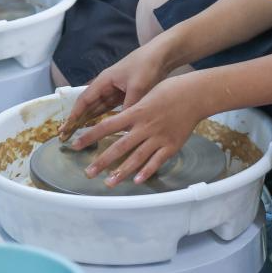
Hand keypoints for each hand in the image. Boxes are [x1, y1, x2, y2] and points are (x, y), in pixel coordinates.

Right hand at [58, 42, 169, 141]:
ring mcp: (116, 90)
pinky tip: (105, 130)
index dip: (74, 115)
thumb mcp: (137, 87)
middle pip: (89, 106)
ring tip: (82, 137)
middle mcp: (107, 86)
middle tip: (69, 137)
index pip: (84, 100)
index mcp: (104, 81)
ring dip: (91, 121)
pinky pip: (112, 109)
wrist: (162, 55)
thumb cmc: (146, 66)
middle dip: (79, 120)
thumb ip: (129, 107)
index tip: (65, 129)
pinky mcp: (126, 94)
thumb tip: (124, 128)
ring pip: (100, 108)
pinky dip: (107, 118)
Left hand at [70, 74, 205, 187]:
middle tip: (88, 173)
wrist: (195, 94)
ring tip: (109, 183)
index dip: (90, 136)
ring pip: (137, 158)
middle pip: (120, 147)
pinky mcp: (171, 145)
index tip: (76, 144)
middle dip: (102, 161)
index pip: (107, 125)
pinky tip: (137, 180)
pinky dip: (147, 172)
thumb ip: (133, 110)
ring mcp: (158, 137)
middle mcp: (144, 126)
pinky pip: (157, 161)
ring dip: (122, 172)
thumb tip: (119, 121)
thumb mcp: (146, 94)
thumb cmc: (170, 90)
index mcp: (136, 112)